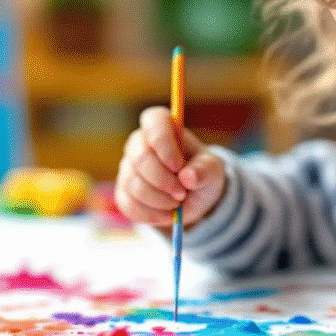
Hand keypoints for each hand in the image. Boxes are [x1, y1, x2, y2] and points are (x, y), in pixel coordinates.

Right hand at [115, 106, 226, 226]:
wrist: (193, 197)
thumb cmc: (201, 173)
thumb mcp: (212, 170)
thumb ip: (204, 170)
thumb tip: (188, 176)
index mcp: (163, 128)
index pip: (153, 121)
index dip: (163, 143)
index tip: (178, 166)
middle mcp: (140, 144)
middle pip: (139, 157)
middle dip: (162, 180)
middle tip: (182, 193)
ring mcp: (128, 168)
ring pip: (133, 184)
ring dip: (159, 200)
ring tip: (177, 203)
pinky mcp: (123, 192)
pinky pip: (128, 205)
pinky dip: (150, 215)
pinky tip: (167, 215)